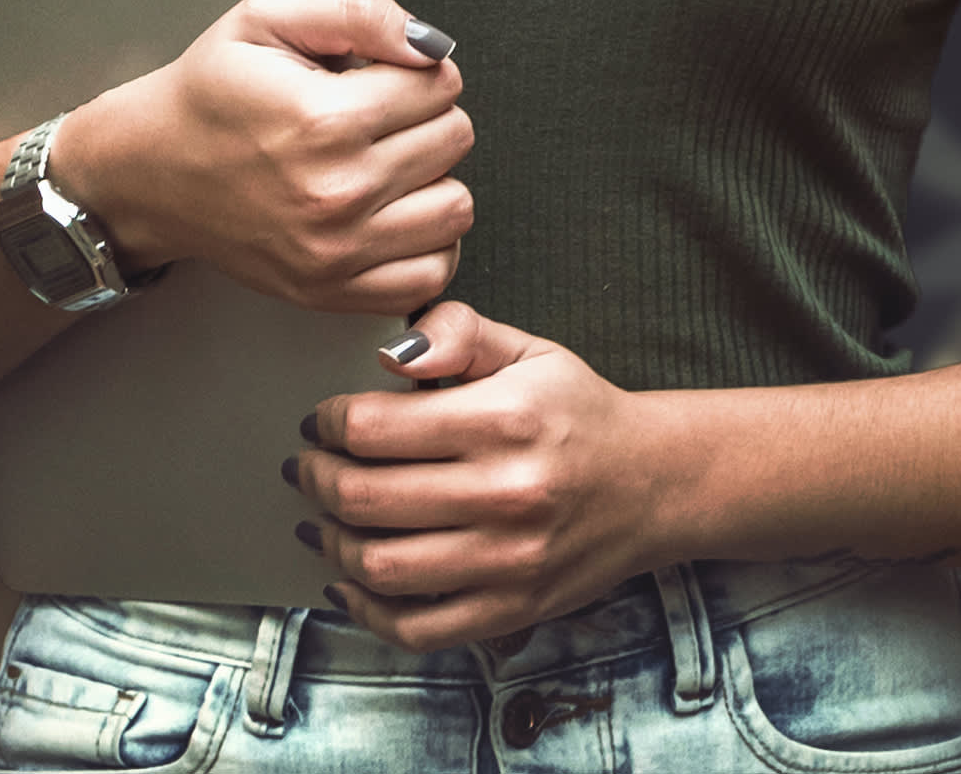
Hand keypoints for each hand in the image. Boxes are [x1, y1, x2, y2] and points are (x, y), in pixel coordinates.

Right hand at [57, 0, 470, 317]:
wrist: (150, 171)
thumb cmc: (207, 94)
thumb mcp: (267, 16)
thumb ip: (358, 12)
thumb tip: (429, 42)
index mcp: (322, 119)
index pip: (440, 85)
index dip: (415, 69)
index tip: (379, 74)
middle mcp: (335, 192)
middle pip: (454, 140)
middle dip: (425, 116)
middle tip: (376, 114)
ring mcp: (336, 251)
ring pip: (456, 207)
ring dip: (433, 178)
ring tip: (386, 160)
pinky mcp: (331, 290)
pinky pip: (432, 273)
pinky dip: (427, 242)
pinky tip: (395, 212)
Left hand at [290, 301, 672, 650]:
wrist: (654, 484)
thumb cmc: (578, 412)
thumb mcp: (528, 350)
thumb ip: (457, 333)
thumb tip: (391, 354)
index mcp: (504, 420)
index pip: (374, 428)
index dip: (327, 424)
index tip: (319, 422)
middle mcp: (506, 493)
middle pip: (366, 497)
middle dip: (317, 480)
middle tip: (306, 468)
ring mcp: (509, 560)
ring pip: (381, 566)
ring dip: (331, 544)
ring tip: (320, 520)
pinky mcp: (513, 609)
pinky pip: (418, 627)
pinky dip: (368, 612)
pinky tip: (349, 583)